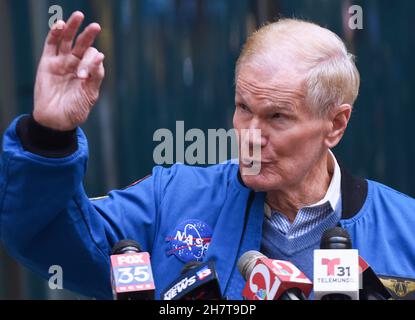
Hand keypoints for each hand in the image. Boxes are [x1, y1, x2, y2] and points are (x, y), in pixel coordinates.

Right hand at [33, 11, 104, 130]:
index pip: (93, 59)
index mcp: (89, 73)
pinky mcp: (47, 63)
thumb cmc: (76, 109)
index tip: (84, 74)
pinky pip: (51, 45)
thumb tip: (100, 56)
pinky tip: (61, 25)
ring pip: (67, 41)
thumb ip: (96, 76)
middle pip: (82, 45)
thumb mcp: (90, 94)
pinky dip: (55, 34)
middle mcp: (76, 65)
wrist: (56, 120)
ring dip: (72, 28)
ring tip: (78, 16)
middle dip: (89, 35)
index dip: (92, 62)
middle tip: (96, 27)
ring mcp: (61, 63)